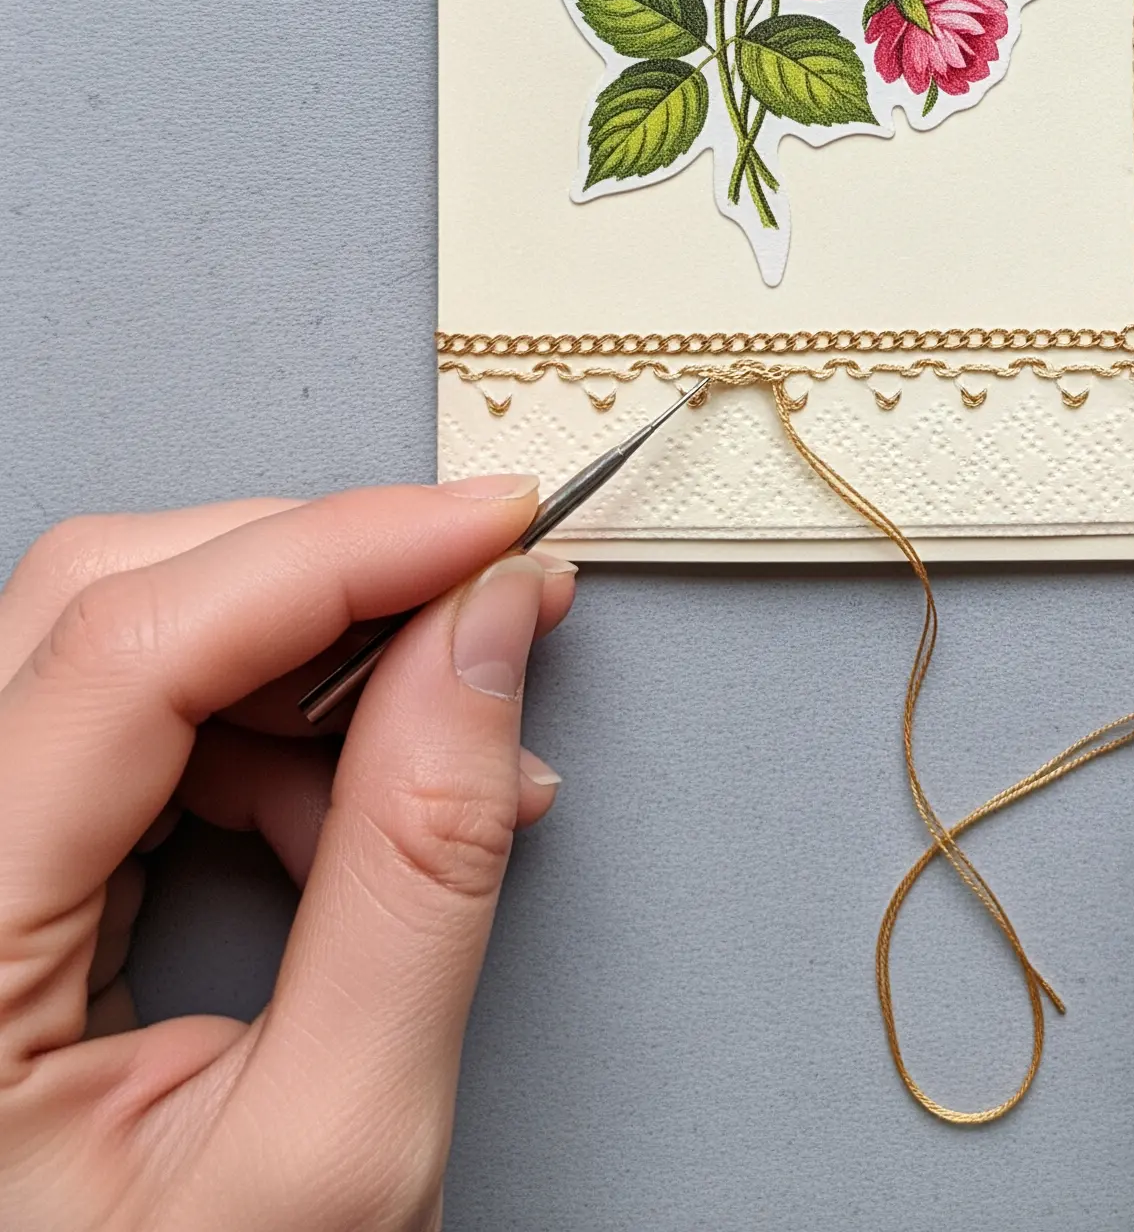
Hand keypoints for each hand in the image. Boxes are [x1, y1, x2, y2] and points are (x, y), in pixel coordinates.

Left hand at [0, 478, 575, 1231]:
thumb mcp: (327, 1151)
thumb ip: (412, 871)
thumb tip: (487, 638)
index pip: (122, 650)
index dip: (330, 553)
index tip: (492, 527)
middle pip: (96, 609)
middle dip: (316, 584)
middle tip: (485, 606)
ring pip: (110, 647)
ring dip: (302, 665)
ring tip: (445, 764)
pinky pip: (115, 729)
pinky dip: (259, 734)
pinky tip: (353, 807)